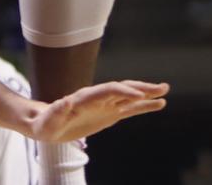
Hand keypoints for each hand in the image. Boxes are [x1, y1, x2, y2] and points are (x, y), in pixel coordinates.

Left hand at [24, 80, 169, 142]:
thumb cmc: (46, 123)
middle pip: (123, 89)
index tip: (139, 96)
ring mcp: (106, 105)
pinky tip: (159, 104)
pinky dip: (144, 107)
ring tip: (165, 90)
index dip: (124, 92)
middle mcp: (99, 97)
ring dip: (147, 94)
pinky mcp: (109, 114)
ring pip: (130, 97)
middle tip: (161, 87)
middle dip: (142, 88)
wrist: (46, 124)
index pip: (109, 90)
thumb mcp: (49, 120)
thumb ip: (58, 111)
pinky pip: (130, 109)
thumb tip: (66, 100)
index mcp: (86, 97)